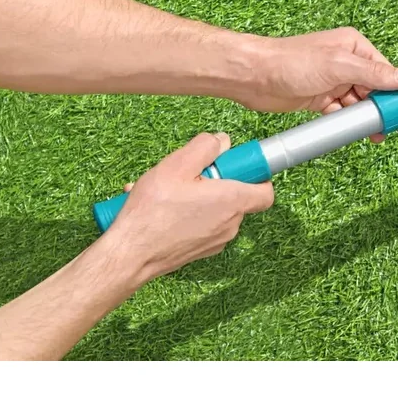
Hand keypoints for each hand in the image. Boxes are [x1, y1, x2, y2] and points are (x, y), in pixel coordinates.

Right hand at [108, 132, 273, 281]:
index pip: (266, 190)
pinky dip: (188, 213)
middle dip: (216, 180)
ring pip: (215, 209)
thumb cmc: (153, 210)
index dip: (256, 174)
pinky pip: (202, 224)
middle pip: (236, 195)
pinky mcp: (201, 250)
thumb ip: (205, 147)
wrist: (130, 254)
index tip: (235, 165)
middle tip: (189, 175)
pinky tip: (162, 208)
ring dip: (197, 196)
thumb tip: (222, 142)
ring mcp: (216, 241)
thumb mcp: (177, 164)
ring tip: (166, 191)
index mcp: (232, 202)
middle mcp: (230, 224)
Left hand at [238, 27, 397, 141]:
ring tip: (379, 134)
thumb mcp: (339, 65)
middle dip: (384, 108)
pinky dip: (347, 122)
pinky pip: (340, 113)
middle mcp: (345, 63)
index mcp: (353, 46)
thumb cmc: (292, 62)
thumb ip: (374, 73)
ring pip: (358, 103)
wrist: (255, 77)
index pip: (385, 70)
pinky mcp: (319, 99)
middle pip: (374, 89)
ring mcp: (332, 82)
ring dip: (366, 118)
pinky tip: (356, 132)